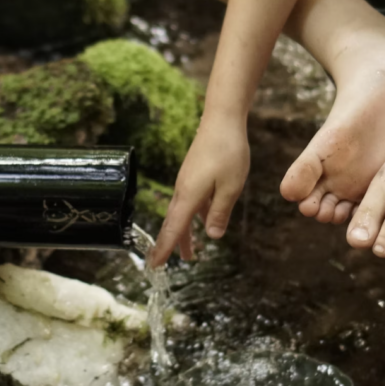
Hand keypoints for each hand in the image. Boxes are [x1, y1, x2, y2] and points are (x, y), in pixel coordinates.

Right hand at [148, 116, 249, 266]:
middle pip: (174, 223)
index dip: (164, 248)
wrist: (221, 119)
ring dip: (184, 233)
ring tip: (189, 252)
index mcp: (189, 196)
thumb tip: (212, 235)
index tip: (154, 266)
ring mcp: (187, 181)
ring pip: (183, 213)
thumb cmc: (228, 151)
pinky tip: (205, 220)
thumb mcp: (230, 187)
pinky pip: (191, 202)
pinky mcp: (193, 174)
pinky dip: (194, 217)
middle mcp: (183, 190)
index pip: (173, 228)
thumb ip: (220, 212)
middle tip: (162, 265)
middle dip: (170, 244)